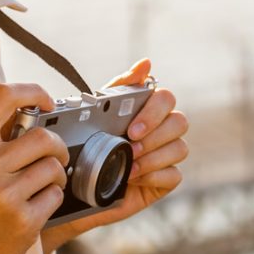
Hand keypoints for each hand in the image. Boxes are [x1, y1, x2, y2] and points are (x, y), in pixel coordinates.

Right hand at [0, 82, 69, 253]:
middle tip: (53, 157)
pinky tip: (35, 208)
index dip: (32, 91)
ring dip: (56, 176)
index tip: (46, 101)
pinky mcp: (23, 221)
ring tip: (40, 187)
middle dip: (57, 146)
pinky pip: (56, 195)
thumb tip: (29, 113)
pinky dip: (52, 199)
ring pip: (54, 167)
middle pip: (43, 137)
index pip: (2, 96)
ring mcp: (3, 195)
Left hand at [59, 58, 187, 236]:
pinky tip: (134, 180)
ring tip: (128, 167)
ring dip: (153, 158)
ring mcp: (165, 156)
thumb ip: (121, 87)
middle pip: (180, 121)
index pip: (166, 98)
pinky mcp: (164, 180)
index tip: (132, 129)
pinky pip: (174, 175)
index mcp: (147, 110)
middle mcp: (160, 130)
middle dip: (154, 136)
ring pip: (180, 148)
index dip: (153, 112)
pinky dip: (154, 177)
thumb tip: (146, 63)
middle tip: (130, 147)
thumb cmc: (86, 148)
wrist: (73, 190)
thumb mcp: (97, 115)